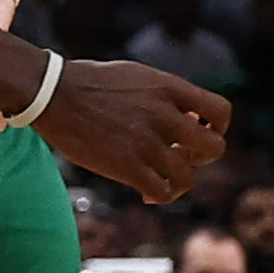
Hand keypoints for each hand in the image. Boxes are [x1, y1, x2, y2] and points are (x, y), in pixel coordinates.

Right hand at [29, 59, 236, 202]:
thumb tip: (189, 117)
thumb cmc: (91, 82)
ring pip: (188, 177)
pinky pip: (161, 192)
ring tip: (161, 177)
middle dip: (202, 157)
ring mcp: (146, 142)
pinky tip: (145, 191)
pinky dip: (158, 196)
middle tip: (181, 156)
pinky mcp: (126, 166)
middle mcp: (164, 115)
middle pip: (214, 148)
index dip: (217, 127)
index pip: (221, 111)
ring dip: (179, 181)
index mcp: (169, 88)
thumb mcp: (138, 76)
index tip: (198, 132)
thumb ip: (167, 95)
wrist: (53, 92)